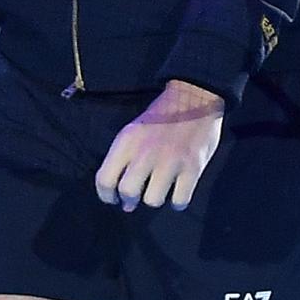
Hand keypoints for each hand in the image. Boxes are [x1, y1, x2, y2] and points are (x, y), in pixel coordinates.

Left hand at [95, 80, 224, 211]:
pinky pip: (180, 200)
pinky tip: (179, 192)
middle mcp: (146, 152)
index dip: (106, 195)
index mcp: (127, 141)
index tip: (114, 199)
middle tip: (138, 195)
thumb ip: (125, 162)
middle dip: (130, 199)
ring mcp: (171, 160)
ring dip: (155, 199)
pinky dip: (178, 202)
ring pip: (153, 200)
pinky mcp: (193, 166)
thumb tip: (125, 202)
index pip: (104, 179)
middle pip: (128, 192)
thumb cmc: (161, 117)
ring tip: (160, 190)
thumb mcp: (134, 131)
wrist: (194, 97)